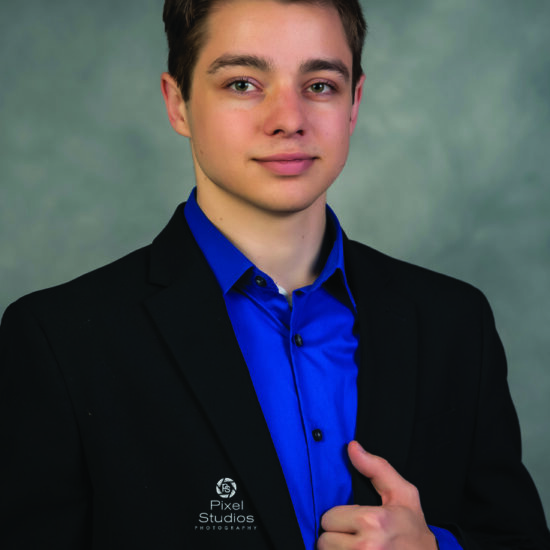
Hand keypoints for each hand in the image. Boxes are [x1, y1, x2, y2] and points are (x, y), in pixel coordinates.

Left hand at [317, 441, 436, 549]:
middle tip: (354, 537)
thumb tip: (352, 447)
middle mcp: (366, 548)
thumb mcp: (402, 493)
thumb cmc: (413, 527)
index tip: (354, 522)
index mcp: (373, 522)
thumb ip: (376, 468)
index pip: (328, 519)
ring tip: (355, 549)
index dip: (339, 519)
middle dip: (336, 538)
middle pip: (324, 541)